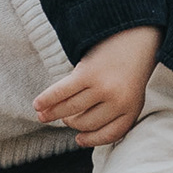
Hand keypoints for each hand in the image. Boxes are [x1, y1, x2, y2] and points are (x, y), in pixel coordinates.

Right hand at [33, 26, 158, 149]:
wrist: (134, 33)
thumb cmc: (129, 66)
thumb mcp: (132, 91)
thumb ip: (115, 111)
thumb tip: (82, 133)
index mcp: (132, 108)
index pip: (110, 134)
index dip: (92, 139)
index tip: (79, 139)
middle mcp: (119, 101)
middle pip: (86, 122)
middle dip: (71, 122)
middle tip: (64, 118)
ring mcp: (103, 88)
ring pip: (71, 109)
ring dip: (53, 113)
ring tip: (43, 115)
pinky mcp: (88, 74)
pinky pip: (62, 92)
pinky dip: (47, 99)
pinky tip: (37, 104)